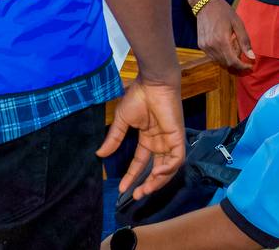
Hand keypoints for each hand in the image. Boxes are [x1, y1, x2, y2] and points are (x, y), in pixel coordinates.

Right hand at [97, 79, 185, 198]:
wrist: (153, 83)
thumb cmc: (138, 96)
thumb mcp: (122, 120)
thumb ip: (113, 138)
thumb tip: (99, 155)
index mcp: (148, 138)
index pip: (140, 162)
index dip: (132, 176)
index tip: (122, 188)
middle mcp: (160, 142)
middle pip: (156, 170)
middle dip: (147, 184)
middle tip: (136, 195)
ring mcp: (170, 140)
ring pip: (168, 169)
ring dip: (158, 181)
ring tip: (145, 189)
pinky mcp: (178, 137)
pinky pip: (177, 159)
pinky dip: (169, 169)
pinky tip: (157, 173)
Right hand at [197, 0, 254, 71]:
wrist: (206, 4)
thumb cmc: (224, 12)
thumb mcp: (238, 24)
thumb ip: (244, 41)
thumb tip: (251, 57)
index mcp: (222, 41)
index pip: (233, 62)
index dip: (242, 67)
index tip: (250, 66)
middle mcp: (211, 46)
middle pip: (226, 64)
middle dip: (237, 64)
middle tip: (244, 58)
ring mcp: (205, 46)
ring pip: (219, 62)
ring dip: (229, 61)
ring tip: (235, 50)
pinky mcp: (200, 45)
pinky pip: (212, 56)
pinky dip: (221, 56)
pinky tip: (225, 47)